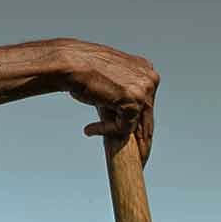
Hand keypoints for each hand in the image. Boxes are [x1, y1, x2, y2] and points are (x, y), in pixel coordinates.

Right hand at [61, 41, 158, 164]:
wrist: (71, 63)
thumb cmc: (82, 69)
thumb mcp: (108, 80)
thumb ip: (120, 94)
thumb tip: (121, 117)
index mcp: (145, 70)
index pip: (147, 104)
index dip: (142, 124)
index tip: (141, 141)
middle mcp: (149, 78)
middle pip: (147, 117)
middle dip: (142, 140)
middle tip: (141, 159)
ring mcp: (144, 89)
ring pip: (136, 124)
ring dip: (117, 134)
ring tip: (106, 144)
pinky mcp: (133, 102)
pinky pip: (123, 127)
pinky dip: (105, 130)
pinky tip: (89, 129)